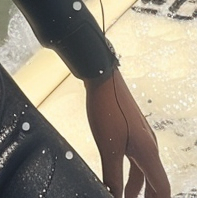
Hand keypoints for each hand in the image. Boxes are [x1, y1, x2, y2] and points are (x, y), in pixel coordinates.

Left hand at [84, 69, 170, 197]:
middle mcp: (149, 146)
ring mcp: (141, 138)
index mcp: (148, 152)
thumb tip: (113, 196)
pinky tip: (118, 178)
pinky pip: (135, 160)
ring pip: (144, 171)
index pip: (161, 188)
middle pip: (155, 182)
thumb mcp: (107, 148)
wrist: (102, 79)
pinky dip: (130, 174)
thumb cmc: (107, 108)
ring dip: (136, 189)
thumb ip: (112, 176)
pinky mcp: (132, 132)